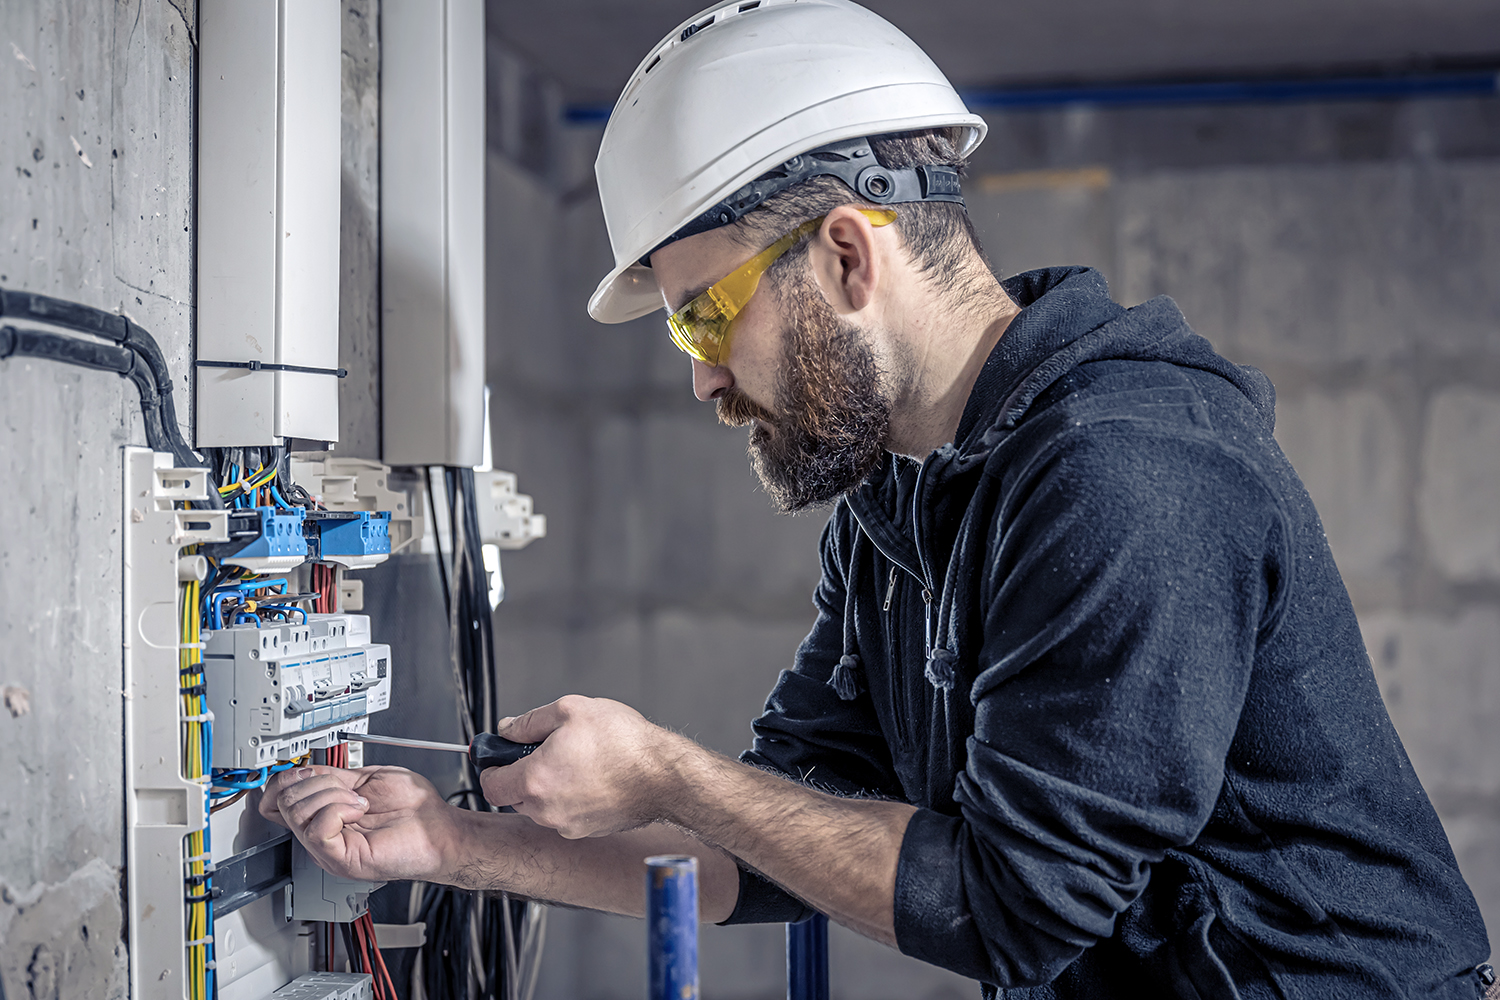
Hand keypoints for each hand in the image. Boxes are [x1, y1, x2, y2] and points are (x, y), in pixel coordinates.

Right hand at [260, 764, 460, 882]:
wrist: (439, 829)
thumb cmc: (414, 810)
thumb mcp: (367, 780)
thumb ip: (334, 776)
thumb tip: (306, 769)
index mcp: (324, 816)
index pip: (276, 800)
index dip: (286, 778)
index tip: (310, 770)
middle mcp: (321, 834)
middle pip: (284, 801)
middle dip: (318, 782)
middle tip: (350, 790)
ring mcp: (327, 849)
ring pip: (297, 812)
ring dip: (333, 794)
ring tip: (360, 802)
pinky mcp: (339, 859)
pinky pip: (316, 830)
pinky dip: (338, 810)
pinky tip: (359, 811)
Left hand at [480, 695, 682, 838]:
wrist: (664, 776)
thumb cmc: (624, 743)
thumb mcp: (571, 710)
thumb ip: (530, 721)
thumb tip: (508, 728)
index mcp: (535, 780)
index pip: (490, 785)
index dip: (491, 768)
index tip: (500, 757)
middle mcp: (547, 810)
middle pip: (515, 797)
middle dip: (523, 774)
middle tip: (546, 751)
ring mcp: (568, 824)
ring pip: (541, 807)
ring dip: (548, 786)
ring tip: (577, 761)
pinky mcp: (589, 830)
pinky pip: (566, 814)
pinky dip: (571, 798)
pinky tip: (594, 777)